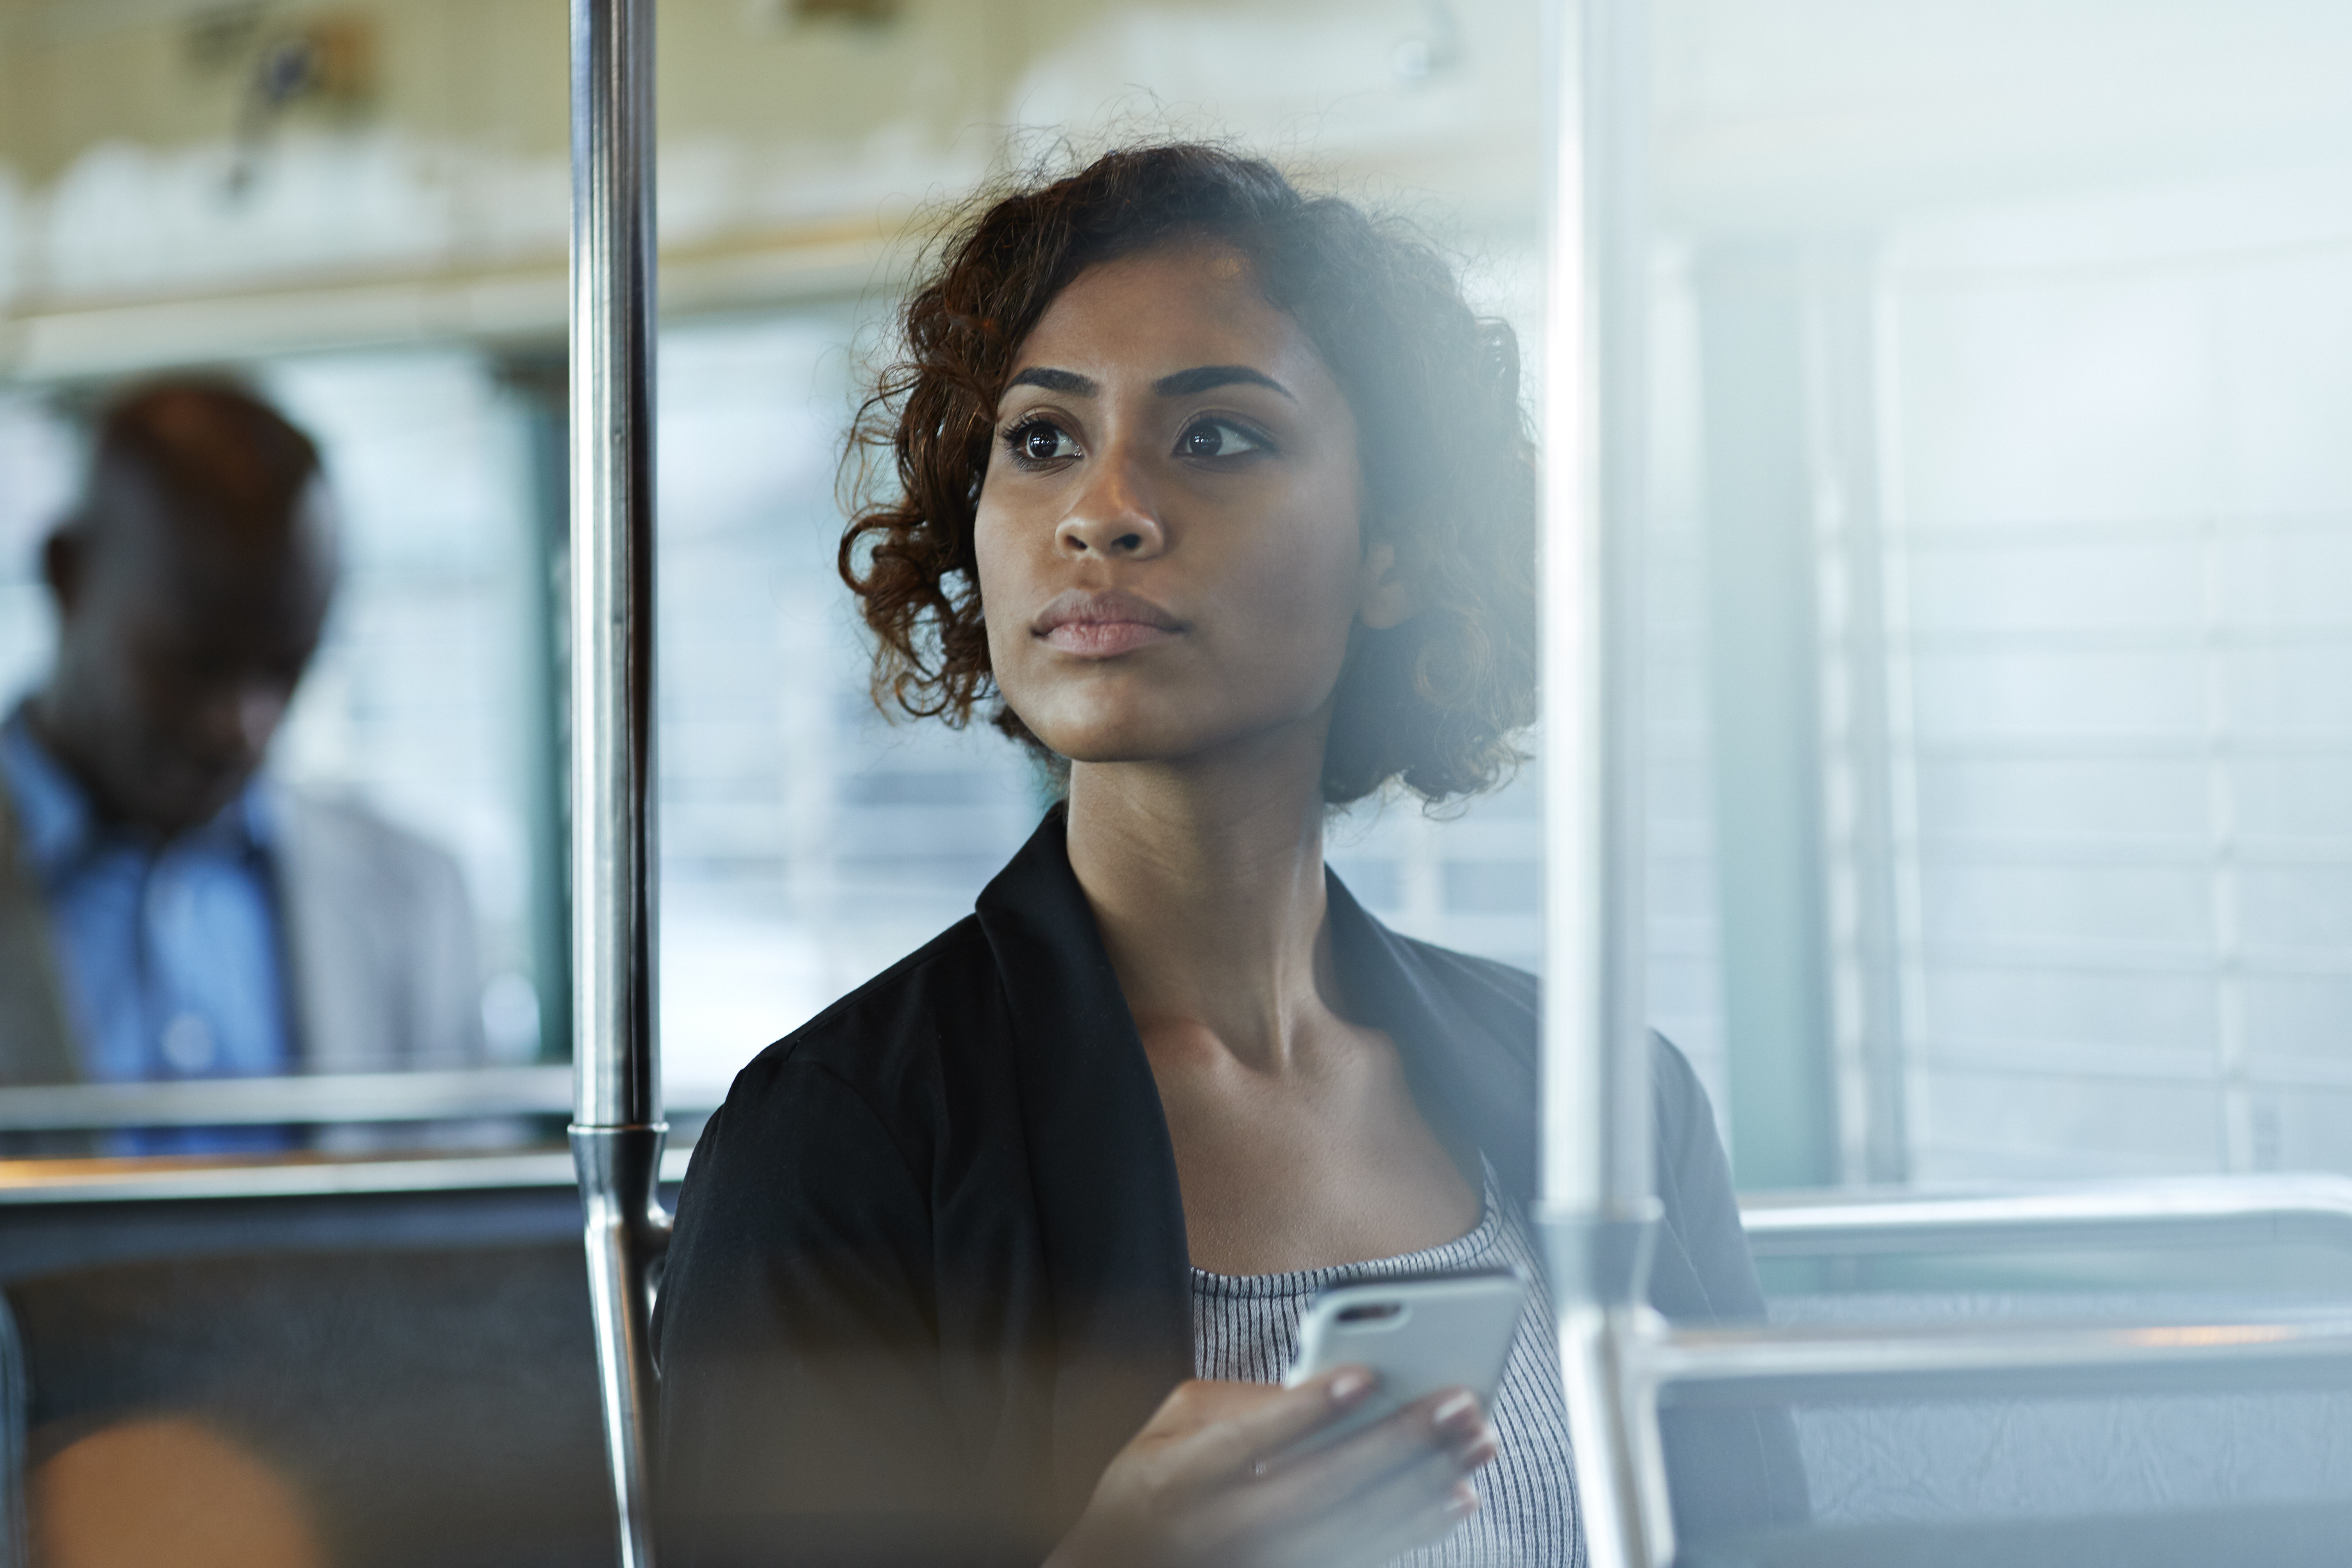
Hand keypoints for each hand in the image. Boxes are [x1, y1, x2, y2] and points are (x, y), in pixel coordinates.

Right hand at [1044, 1369, 1497, 1567]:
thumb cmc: (1152, 1486)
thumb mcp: (1166, 1429)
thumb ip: (1231, 1404)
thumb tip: (1309, 1390)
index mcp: (1179, 1479)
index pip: (1247, 1441)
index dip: (1306, 1409)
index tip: (1365, 1375)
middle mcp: (1220, 1531)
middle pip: (1319, 1487)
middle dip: (1396, 1444)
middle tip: (1459, 1403)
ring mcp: (1258, 1566)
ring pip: (1353, 1530)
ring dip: (1422, 1487)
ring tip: (1475, 1445)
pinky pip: (1360, 1560)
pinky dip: (1412, 1531)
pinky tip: (1453, 1499)